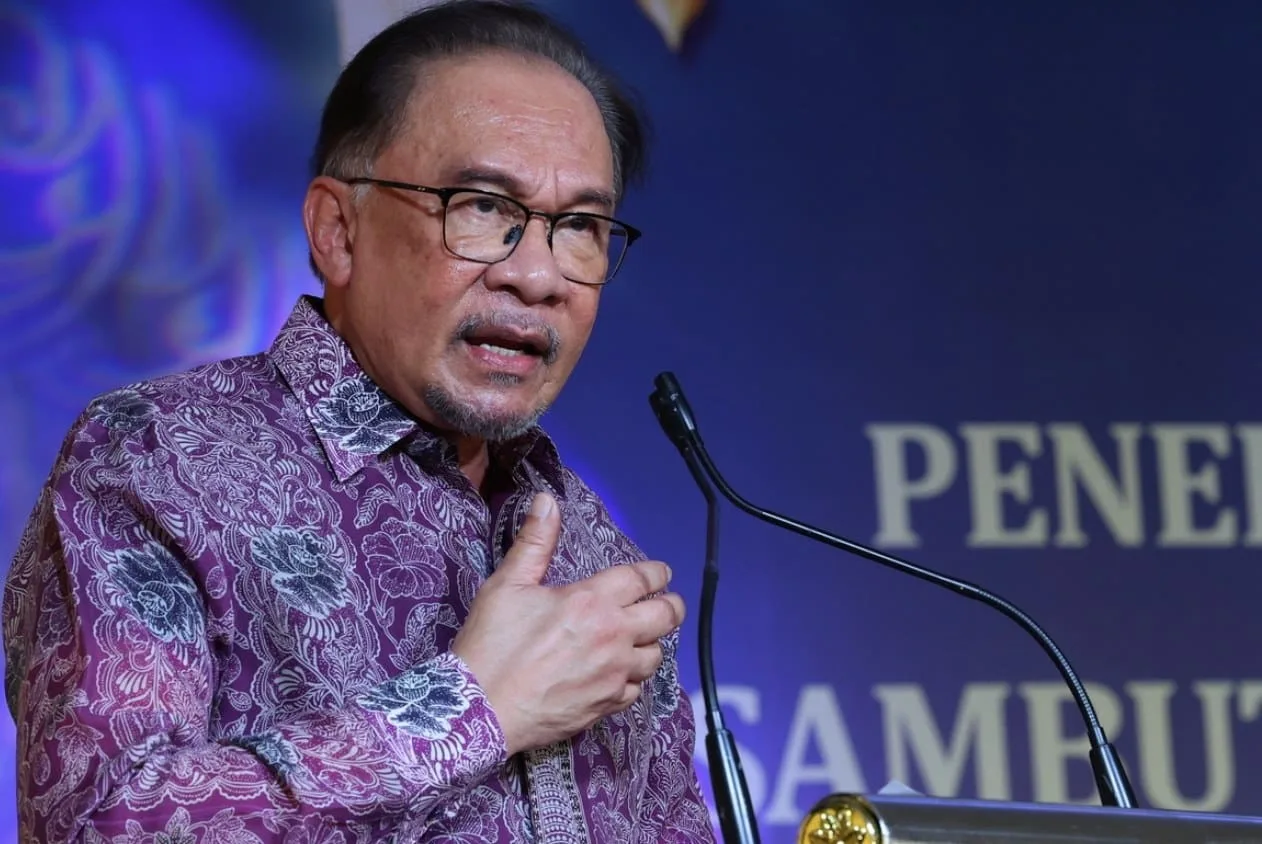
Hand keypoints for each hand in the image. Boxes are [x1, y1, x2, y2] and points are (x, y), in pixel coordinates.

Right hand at [451, 491, 684, 755]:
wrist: (480, 709)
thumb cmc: (492, 643)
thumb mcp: (507, 584)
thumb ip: (535, 541)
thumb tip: (546, 500)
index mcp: (592, 601)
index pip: (641, 579)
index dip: (657, 573)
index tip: (662, 572)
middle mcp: (613, 636)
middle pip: (665, 617)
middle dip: (672, 606)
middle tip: (669, 603)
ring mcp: (614, 674)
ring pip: (655, 656)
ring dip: (652, 643)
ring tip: (643, 638)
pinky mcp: (606, 706)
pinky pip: (636, 690)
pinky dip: (633, 679)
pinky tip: (621, 675)